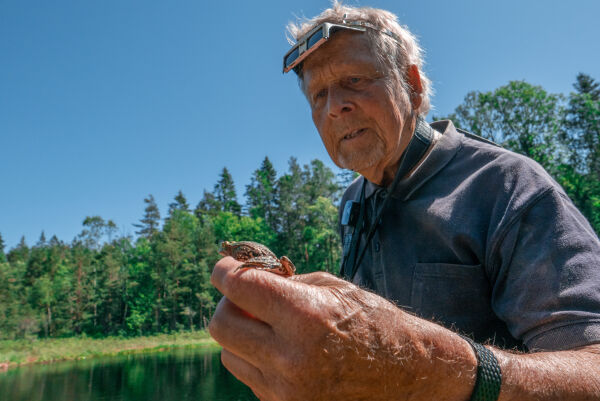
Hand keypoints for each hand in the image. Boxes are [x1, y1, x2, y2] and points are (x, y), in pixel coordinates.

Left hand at [208, 257, 474, 400]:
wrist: (410, 376)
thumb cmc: (374, 322)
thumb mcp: (333, 288)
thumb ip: (284, 283)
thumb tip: (242, 281)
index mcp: (306, 317)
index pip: (238, 288)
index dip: (224, 272)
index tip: (224, 267)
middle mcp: (291, 358)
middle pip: (221, 325)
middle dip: (228, 303)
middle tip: (246, 296)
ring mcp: (287, 390)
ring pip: (229, 355)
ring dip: (240, 334)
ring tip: (270, 326)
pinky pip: (250, 377)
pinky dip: (256, 358)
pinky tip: (283, 349)